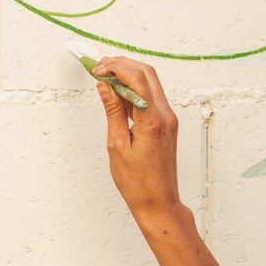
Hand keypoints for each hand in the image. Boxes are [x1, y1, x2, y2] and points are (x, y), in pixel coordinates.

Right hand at [92, 56, 186, 221]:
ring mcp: (168, 118)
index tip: (97, 68)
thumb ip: (113, 111)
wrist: (158, 201)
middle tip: (99, 67)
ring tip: (105, 78)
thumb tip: (104, 87)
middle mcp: (165, 115)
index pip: (137, 78)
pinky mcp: (166, 123)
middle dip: (122, 64)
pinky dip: (134, 88)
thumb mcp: (117, 145)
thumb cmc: (137, 182)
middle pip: (147, 73)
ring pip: (150, 82)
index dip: (115, 67)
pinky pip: (151, 96)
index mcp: (152, 120)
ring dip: (128, 74)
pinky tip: (117, 94)